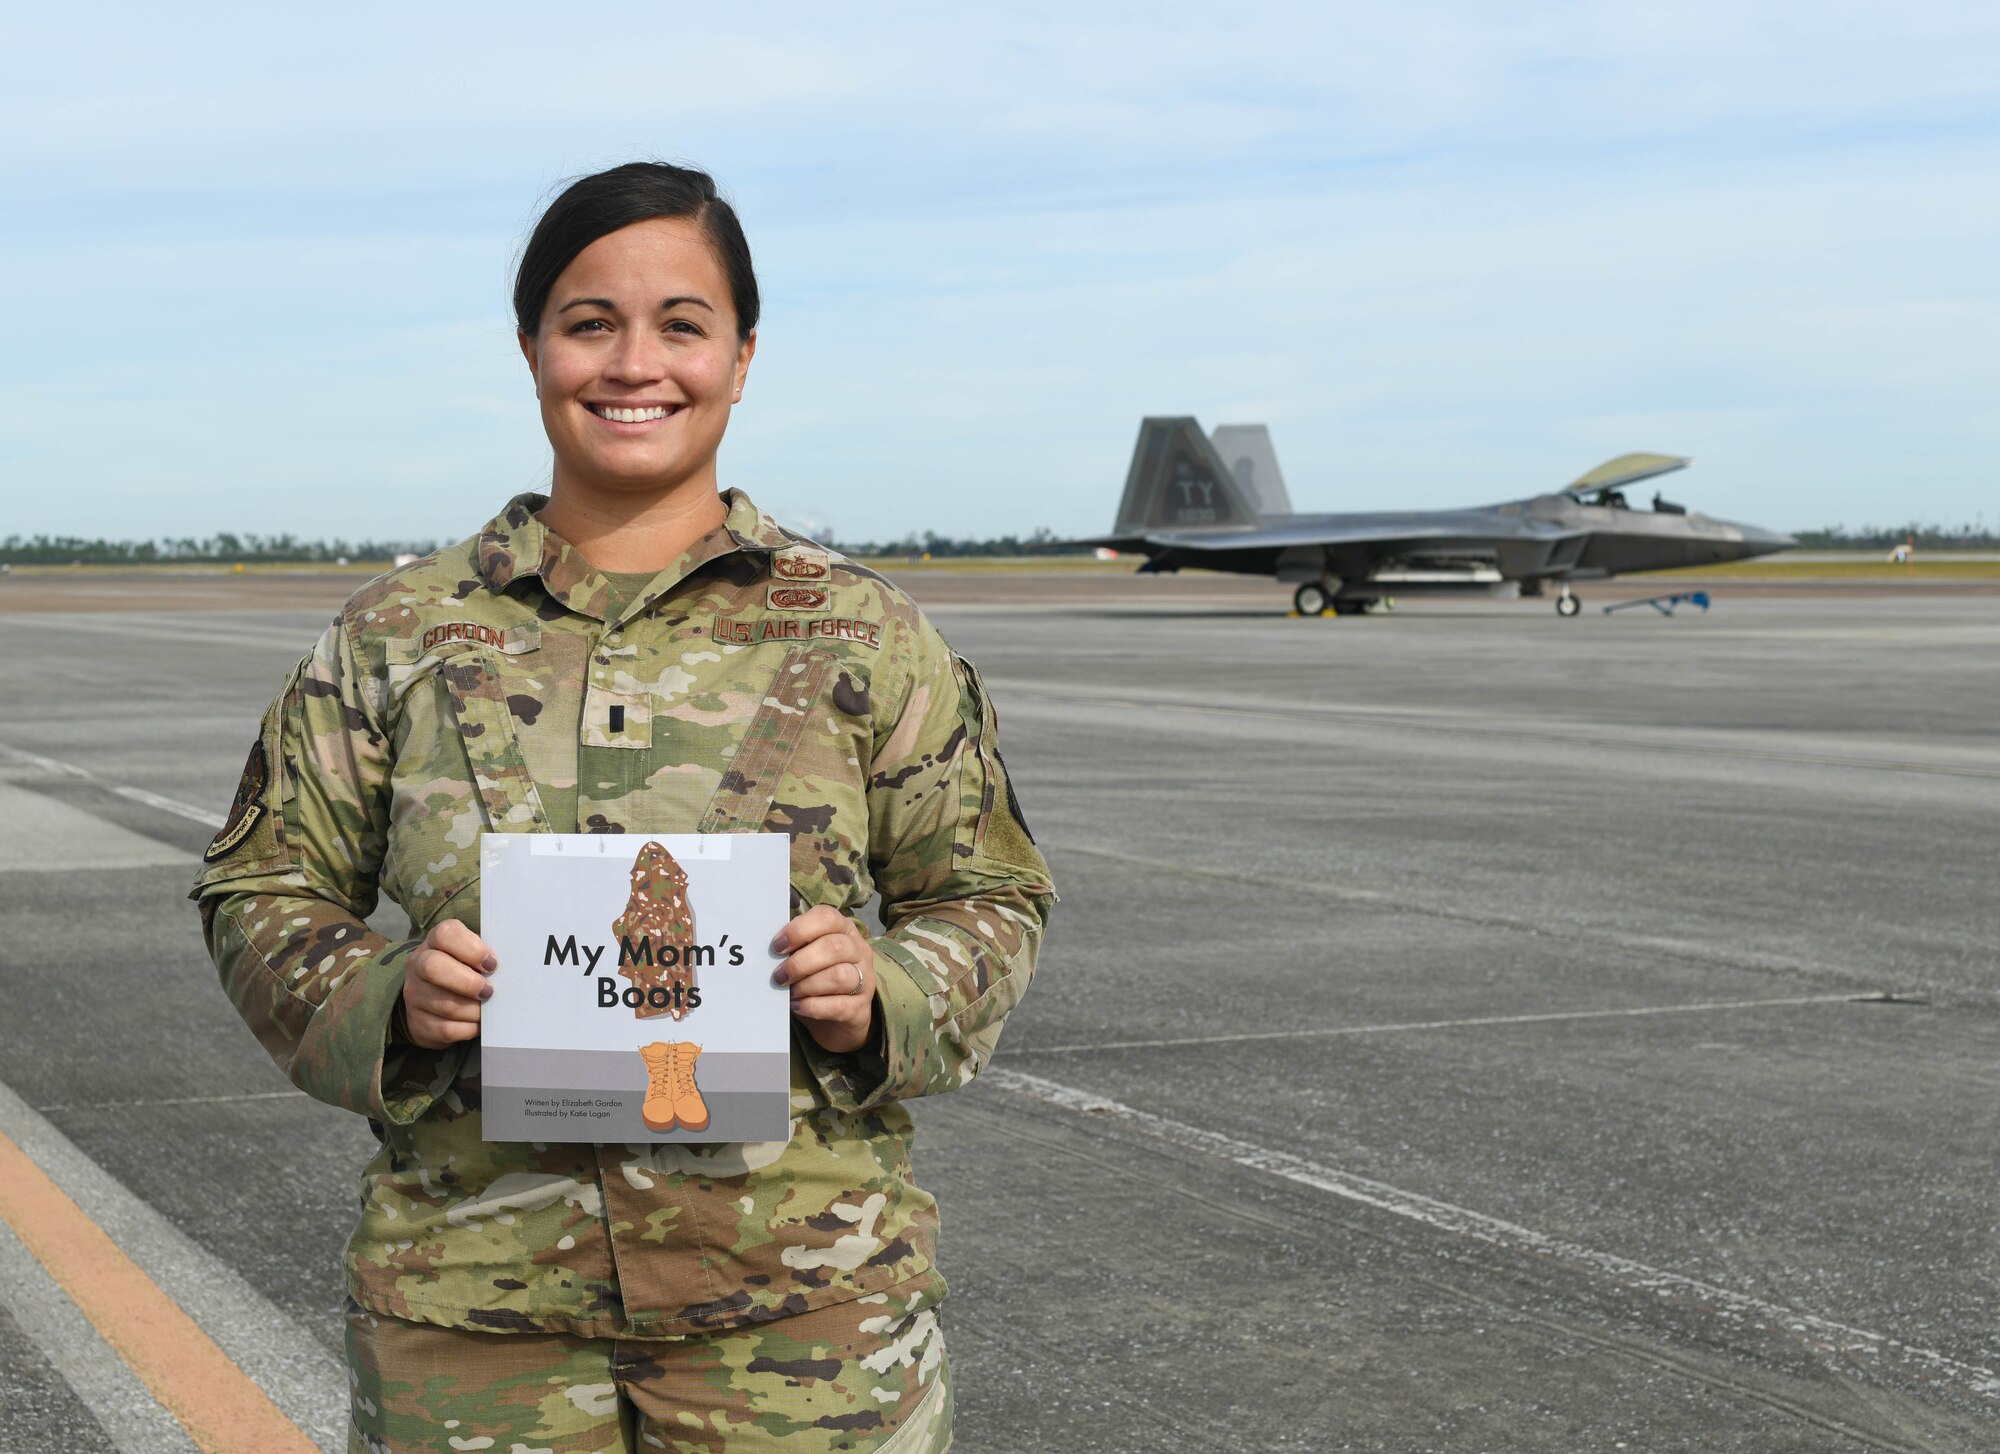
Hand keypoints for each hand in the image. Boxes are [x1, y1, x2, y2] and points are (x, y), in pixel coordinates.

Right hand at [402, 918, 494, 1050]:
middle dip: (468, 982)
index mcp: (435, 942)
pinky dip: (469, 1029)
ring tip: (489, 1010)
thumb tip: (515, 966)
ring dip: (475, 1011)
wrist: (432, 999)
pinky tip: (479, 1024)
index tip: (492, 964)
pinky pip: (446, 1029)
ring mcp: (414, 995)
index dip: (472, 949)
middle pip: (434, 967)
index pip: (446, 934)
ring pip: (445, 1004)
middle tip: (490, 992)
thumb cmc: (465, 970)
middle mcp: (418, 965)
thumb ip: (487, 955)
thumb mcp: (473, 955)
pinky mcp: (418, 1022)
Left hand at [772, 905, 876, 1053]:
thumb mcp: (807, 955)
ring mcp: (865, 979)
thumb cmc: (816, 976)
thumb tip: (769, 951)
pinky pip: (838, 1005)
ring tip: (790, 993)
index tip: (777, 946)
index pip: (827, 918)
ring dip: (807, 985)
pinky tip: (798, 1006)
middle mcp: (859, 950)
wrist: (837, 1015)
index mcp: (843, 929)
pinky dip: (812, 1006)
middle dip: (799, 963)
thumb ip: (793, 947)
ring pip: (839, 976)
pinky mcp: (861, 1007)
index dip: (799, 930)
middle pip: (833, 947)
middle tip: (779, 976)